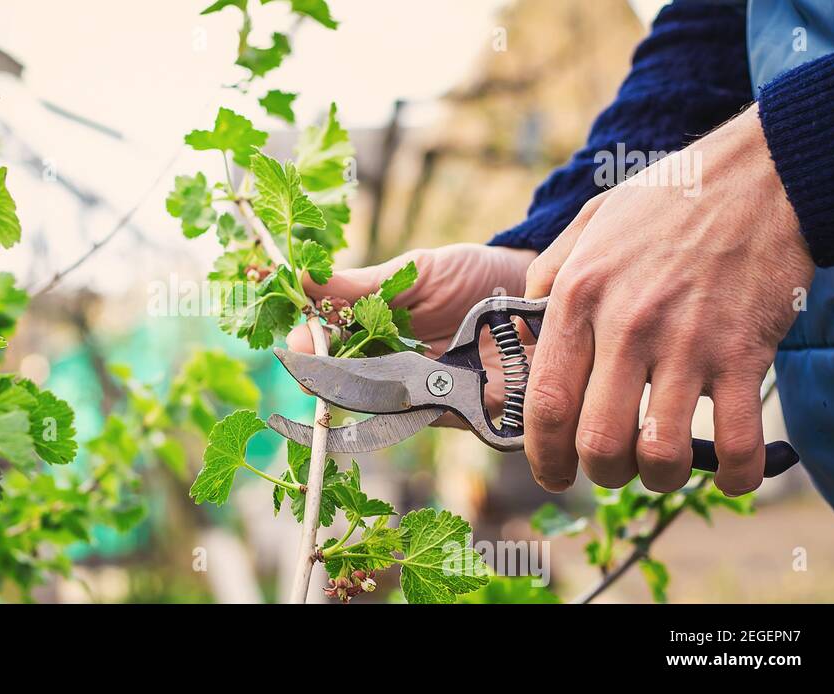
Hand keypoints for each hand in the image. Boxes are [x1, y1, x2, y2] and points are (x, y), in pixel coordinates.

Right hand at [288, 242, 536, 424]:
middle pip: (345, 379)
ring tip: (344, 383)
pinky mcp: (453, 411)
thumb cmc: (473, 277)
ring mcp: (420, 390)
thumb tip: (304, 277)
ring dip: (357, 395)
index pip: (330, 342)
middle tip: (309, 368)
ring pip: (376, 402)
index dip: (310, 344)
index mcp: (374, 329)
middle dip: (323, 376)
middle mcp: (391, 364)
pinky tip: (389, 397)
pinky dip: (401, 409)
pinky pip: (419, 416)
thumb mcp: (416, 272)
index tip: (296, 341)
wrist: (537, 294)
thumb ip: (364, 285)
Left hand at [523, 105, 813, 495]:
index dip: (543, 455)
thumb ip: (550, 277)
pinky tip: (735, 473)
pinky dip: (737, 474)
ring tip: (662, 467)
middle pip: (597, 441)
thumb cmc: (668, 199)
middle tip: (609, 470)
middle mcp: (626, 325)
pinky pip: (738, 439)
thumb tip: (528, 330)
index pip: (545, 402)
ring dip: (660, 478)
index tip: (551, 472)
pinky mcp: (743, 352)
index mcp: (579, 297)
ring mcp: (687, 342)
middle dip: (599, 473)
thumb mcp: (590, 224)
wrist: (758, 174)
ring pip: (660, 452)